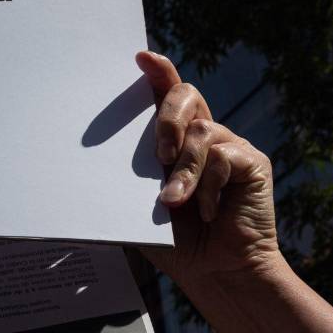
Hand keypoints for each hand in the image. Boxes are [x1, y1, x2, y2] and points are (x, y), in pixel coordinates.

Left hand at [135, 52, 280, 286]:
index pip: (166, 94)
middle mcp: (204, 135)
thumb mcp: (137, 207)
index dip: (158, 73)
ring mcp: (231, 147)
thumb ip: (123, 181)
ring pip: (203, 130)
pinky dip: (209, 186)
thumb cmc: (175, 243)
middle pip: (185, 96)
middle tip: (158, 154)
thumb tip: (81, 166)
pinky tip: (207, 211)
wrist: (216, 273)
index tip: (141, 58)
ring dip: (184, 169)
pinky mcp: (252, 163)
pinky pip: (225, 156)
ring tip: (173, 202)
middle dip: (166, 119)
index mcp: (175, 141)